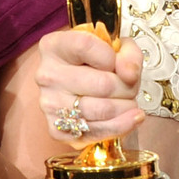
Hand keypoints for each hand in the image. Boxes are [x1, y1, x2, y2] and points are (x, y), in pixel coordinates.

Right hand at [33, 28, 145, 148]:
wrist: (79, 83)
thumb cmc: (98, 62)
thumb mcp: (116, 46)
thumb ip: (128, 54)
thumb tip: (129, 75)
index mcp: (54, 46)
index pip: (85, 46)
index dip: (111, 56)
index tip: (117, 62)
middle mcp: (47, 75)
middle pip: (102, 84)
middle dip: (128, 88)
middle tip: (131, 87)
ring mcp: (49, 104)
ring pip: (102, 110)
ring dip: (126, 108)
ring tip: (130, 102)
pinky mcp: (56, 129)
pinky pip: (96, 132)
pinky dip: (120, 127)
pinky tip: (129, 118)